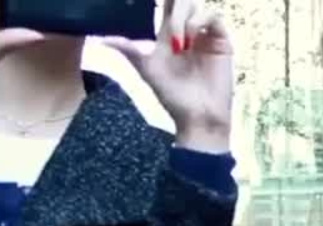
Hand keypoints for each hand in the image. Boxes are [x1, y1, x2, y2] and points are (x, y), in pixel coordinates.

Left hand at [103, 0, 232, 152]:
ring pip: (195, 6)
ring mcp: (205, 35)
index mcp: (168, 35)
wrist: (197, 116)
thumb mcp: (147, 70)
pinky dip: (198, 23)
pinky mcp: (221, 41)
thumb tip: (101, 40)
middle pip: (181, 2)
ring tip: (180, 44)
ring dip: (182, 19)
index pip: (166, 6)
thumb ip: (129, 51)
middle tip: (168, 33)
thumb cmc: (173, 97)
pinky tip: (191, 41)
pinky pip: (212, 17)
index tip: (151, 0)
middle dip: (173, 8)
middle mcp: (187, 31)